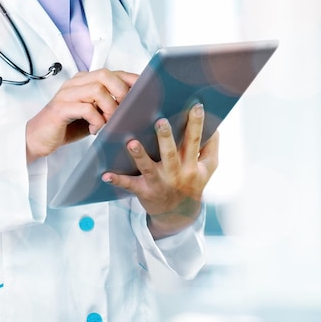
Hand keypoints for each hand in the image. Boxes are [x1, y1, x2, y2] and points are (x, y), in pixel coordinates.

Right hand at [26, 69, 137, 162]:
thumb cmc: (67, 126)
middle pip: (105, 75)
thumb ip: (108, 106)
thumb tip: (135, 107)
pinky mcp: (60, 109)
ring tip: (109, 122)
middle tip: (126, 110)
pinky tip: (95, 130)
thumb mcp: (93, 114)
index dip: (130, 79)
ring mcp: (66, 94)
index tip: (145, 90)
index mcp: (84, 81)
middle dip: (121, 92)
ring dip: (110, 108)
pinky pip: (85, 108)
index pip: (112, 72)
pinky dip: (96, 120)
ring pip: (97, 89)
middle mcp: (75, 83)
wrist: (38, 139)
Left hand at [102, 103, 219, 238]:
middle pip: (171, 154)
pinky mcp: (144, 192)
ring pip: (148, 168)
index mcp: (192, 165)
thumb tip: (215, 123)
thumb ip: (212, 146)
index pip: (195, 142)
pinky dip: (117, 180)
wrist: (179, 215)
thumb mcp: (207, 168)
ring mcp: (159, 183)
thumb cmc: (193, 182)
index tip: (196, 106)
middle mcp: (176, 174)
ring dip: (139, 155)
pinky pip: (129, 185)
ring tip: (131, 142)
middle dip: (166, 138)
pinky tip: (105, 175)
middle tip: (161, 121)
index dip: (197, 125)